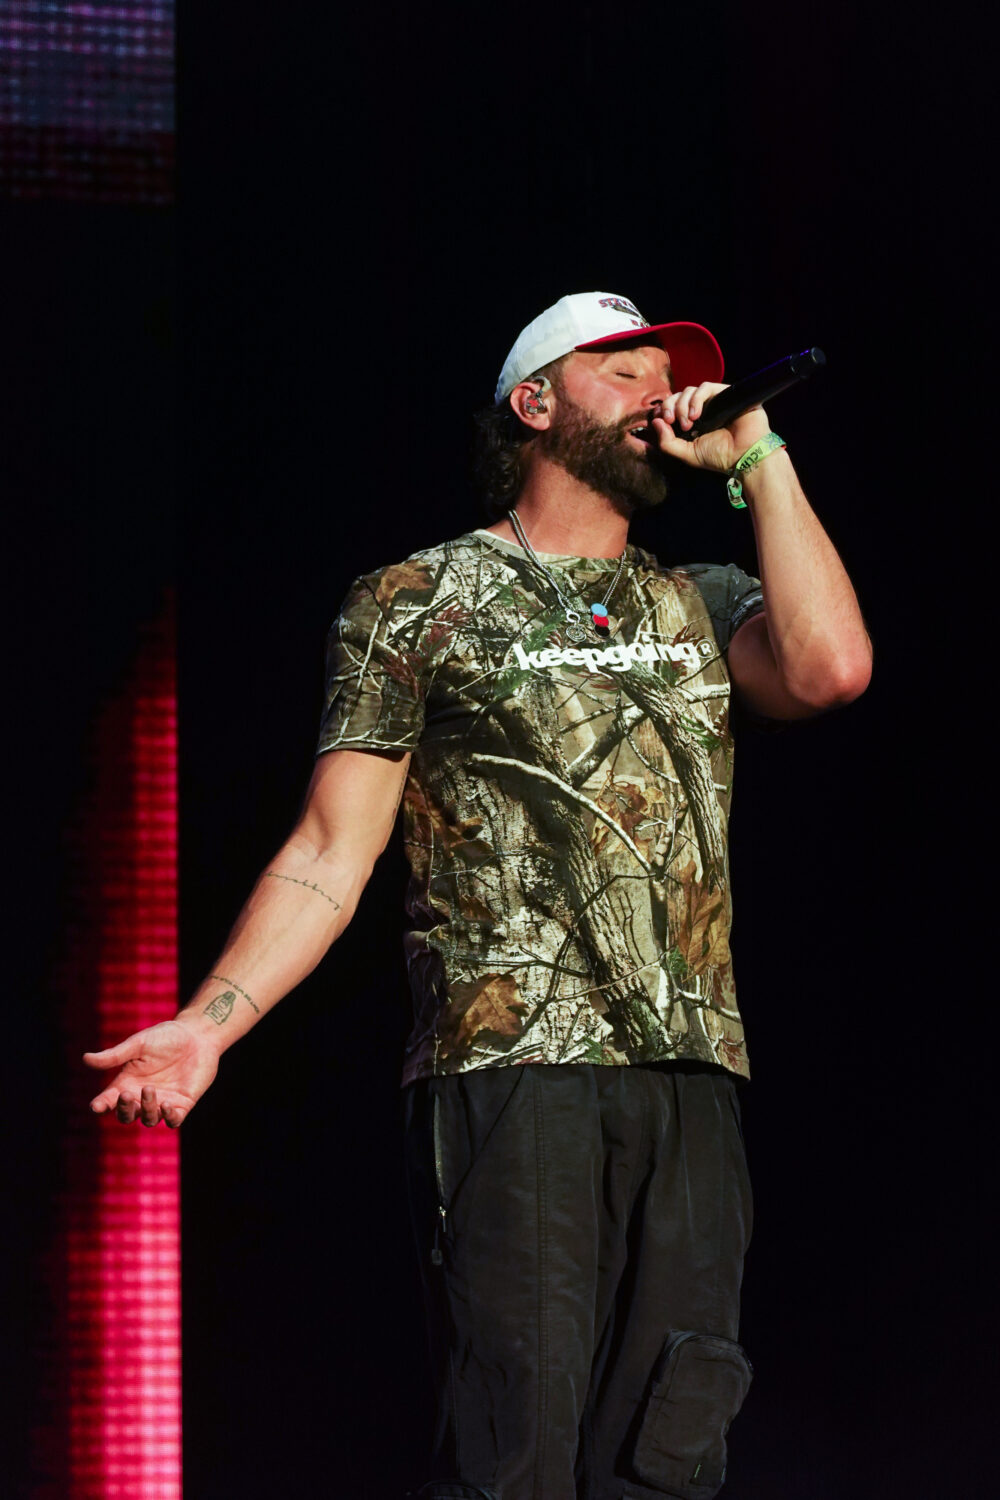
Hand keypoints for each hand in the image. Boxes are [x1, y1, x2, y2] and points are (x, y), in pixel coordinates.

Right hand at [84, 1017, 220, 1127]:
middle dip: (124, 1109)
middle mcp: (142, 1096)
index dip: (100, 1106)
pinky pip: (172, 1120)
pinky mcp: (182, 1105)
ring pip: (148, 1119)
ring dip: (146, 1109)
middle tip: (127, 1094)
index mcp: (127, 1082)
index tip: (96, 1106)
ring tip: (150, 1089)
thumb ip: (115, 1055)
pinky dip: (168, 1117)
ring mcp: (162, 1102)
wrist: (197, 1035)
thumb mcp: (138, 1044)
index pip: (108, 1100)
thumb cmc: (166, 1037)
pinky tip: (166, 1105)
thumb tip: (85, 1059)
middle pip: (126, 1115)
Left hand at [651, 383, 771, 473]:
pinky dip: (697, 398)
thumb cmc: (719, 457)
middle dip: (671, 407)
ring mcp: (715, 400)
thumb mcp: (687, 454)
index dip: (664, 410)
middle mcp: (703, 409)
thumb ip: (668, 442)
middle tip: (674, 422)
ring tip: (688, 422)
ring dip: (684, 404)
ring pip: (691, 390)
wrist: (745, 457)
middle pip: (679, 396)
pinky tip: (696, 414)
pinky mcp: (727, 393)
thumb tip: (655, 422)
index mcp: (692, 421)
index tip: (662, 421)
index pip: (672, 407)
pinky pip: (706, 387)